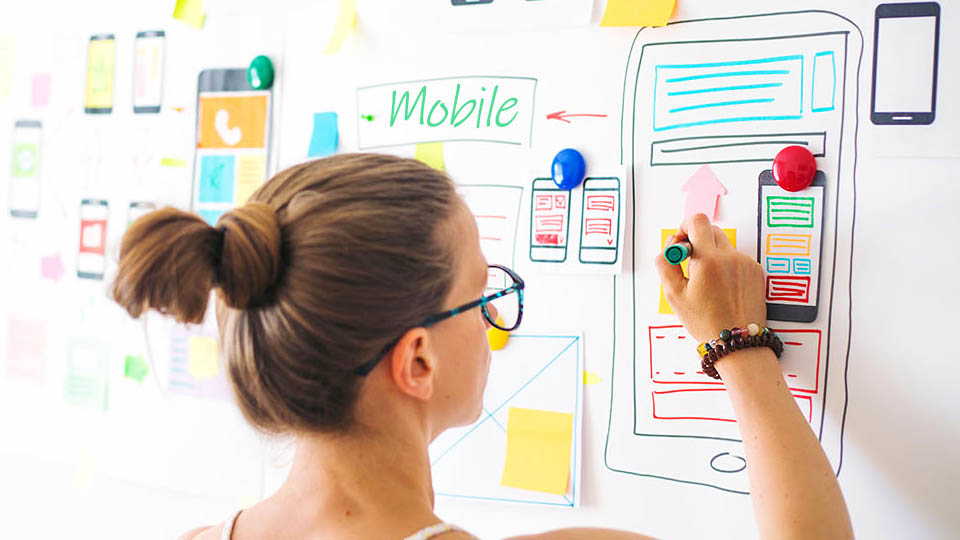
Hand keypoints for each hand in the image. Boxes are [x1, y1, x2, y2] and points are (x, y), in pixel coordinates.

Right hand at [654, 213, 765, 342]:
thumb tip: (669, 248)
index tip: (681, 244)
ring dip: (712, 256)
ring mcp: (745, 263)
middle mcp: (730, 257)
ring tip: (707, 283)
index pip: (697, 221)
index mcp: (709, 260)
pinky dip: (726, 267)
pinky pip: (736, 258)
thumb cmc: (706, 322)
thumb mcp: (674, 295)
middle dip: (697, 242)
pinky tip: (722, 288)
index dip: (684, 227)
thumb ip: (666, 265)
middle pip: (711, 230)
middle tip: (690, 264)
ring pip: (723, 246)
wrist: (737, 341)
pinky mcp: (755, 271)